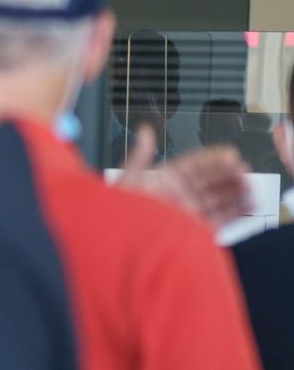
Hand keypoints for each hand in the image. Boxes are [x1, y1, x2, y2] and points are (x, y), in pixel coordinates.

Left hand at [119, 128, 250, 229]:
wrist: (121, 238)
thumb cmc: (119, 209)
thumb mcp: (129, 178)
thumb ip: (140, 155)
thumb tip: (145, 130)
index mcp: (164, 180)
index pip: (194, 165)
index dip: (212, 159)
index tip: (230, 153)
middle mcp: (178, 196)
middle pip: (208, 182)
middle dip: (227, 175)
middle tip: (244, 168)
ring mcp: (186, 212)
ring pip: (216, 199)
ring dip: (234, 192)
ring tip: (249, 185)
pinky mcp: (193, 229)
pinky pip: (218, 219)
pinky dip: (234, 212)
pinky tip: (247, 204)